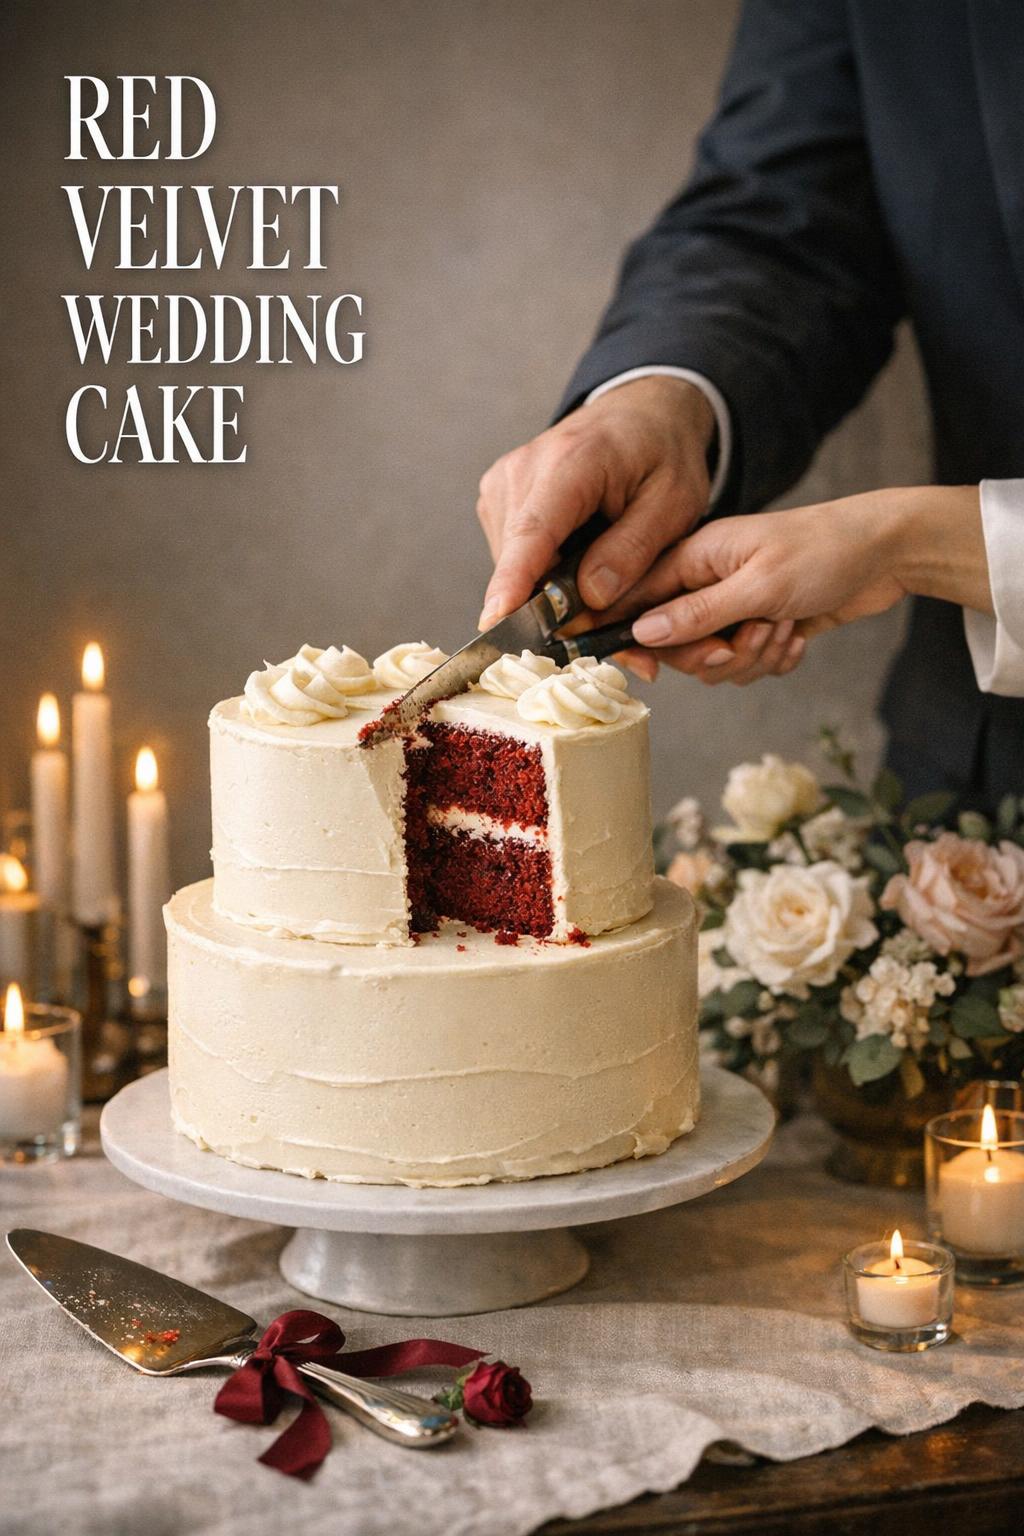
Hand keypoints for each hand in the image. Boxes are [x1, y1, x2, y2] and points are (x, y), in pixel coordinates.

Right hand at [476, 376, 715, 632]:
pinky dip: (541, 571)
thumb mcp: (674, 503)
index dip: (513, 581)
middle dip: (550, 604)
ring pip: (514, 563)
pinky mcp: (497, 497)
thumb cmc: (662, 456)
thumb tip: (590, 599)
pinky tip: (576, 561)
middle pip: (519, 558)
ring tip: (598, 574)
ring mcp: (503, 482)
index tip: (495, 621)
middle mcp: (523, 469)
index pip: (533, 531)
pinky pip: (513, 555)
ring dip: (549, 587)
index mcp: (572, 462)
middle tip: (602, 626)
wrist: (639, 413)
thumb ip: (633, 550)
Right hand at [624, 485, 988, 685]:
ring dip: (753, 657)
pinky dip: (775, 660)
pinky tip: (799, 636)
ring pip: (716, 662)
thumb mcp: (758, 585)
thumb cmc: (824, 551)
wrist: (888, 552)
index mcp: (694, 558)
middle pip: (677, 645)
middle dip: (716, 654)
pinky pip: (749, 665)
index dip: (633, 640)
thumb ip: (697, 612)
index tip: (650, 671)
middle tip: (750, 639)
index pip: (635, 602)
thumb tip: (641, 633)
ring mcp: (735, 606)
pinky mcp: (763, 626)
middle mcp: (707, 581)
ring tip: (786, 626)